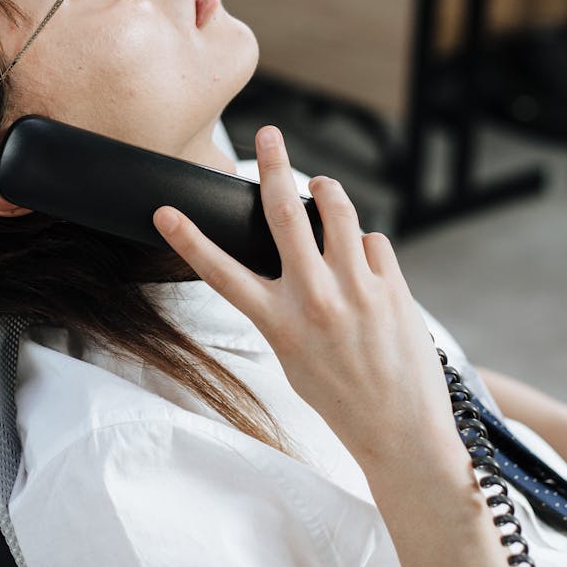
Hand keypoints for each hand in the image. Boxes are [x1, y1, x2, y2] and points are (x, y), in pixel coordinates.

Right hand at [153, 126, 460, 473]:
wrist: (401, 432)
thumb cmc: (341, 397)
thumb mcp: (294, 356)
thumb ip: (289, 304)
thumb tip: (304, 249)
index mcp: (278, 324)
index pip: (221, 273)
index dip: (188, 239)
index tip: (165, 211)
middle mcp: (313, 300)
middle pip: (285, 212)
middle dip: (273, 164)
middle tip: (269, 133)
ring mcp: (356, 290)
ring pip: (338, 210)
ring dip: (328, 190)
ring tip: (322, 186)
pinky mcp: (393, 287)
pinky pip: (374, 241)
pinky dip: (365, 245)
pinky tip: (366, 267)